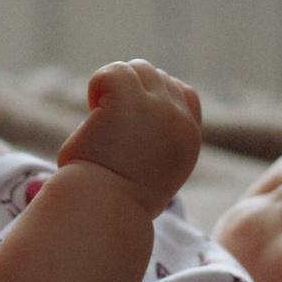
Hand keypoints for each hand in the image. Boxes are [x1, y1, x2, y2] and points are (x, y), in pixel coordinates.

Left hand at [56, 60, 202, 216]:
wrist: (103, 211)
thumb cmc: (117, 201)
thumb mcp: (154, 176)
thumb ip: (158, 145)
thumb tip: (142, 125)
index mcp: (188, 141)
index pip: (184, 94)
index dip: (156, 97)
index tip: (131, 118)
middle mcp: (179, 122)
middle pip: (159, 78)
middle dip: (132, 91)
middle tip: (110, 123)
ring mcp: (157, 108)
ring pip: (138, 69)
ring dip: (115, 86)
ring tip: (100, 118)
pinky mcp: (128, 100)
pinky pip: (114, 71)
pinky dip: (99, 84)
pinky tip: (92, 110)